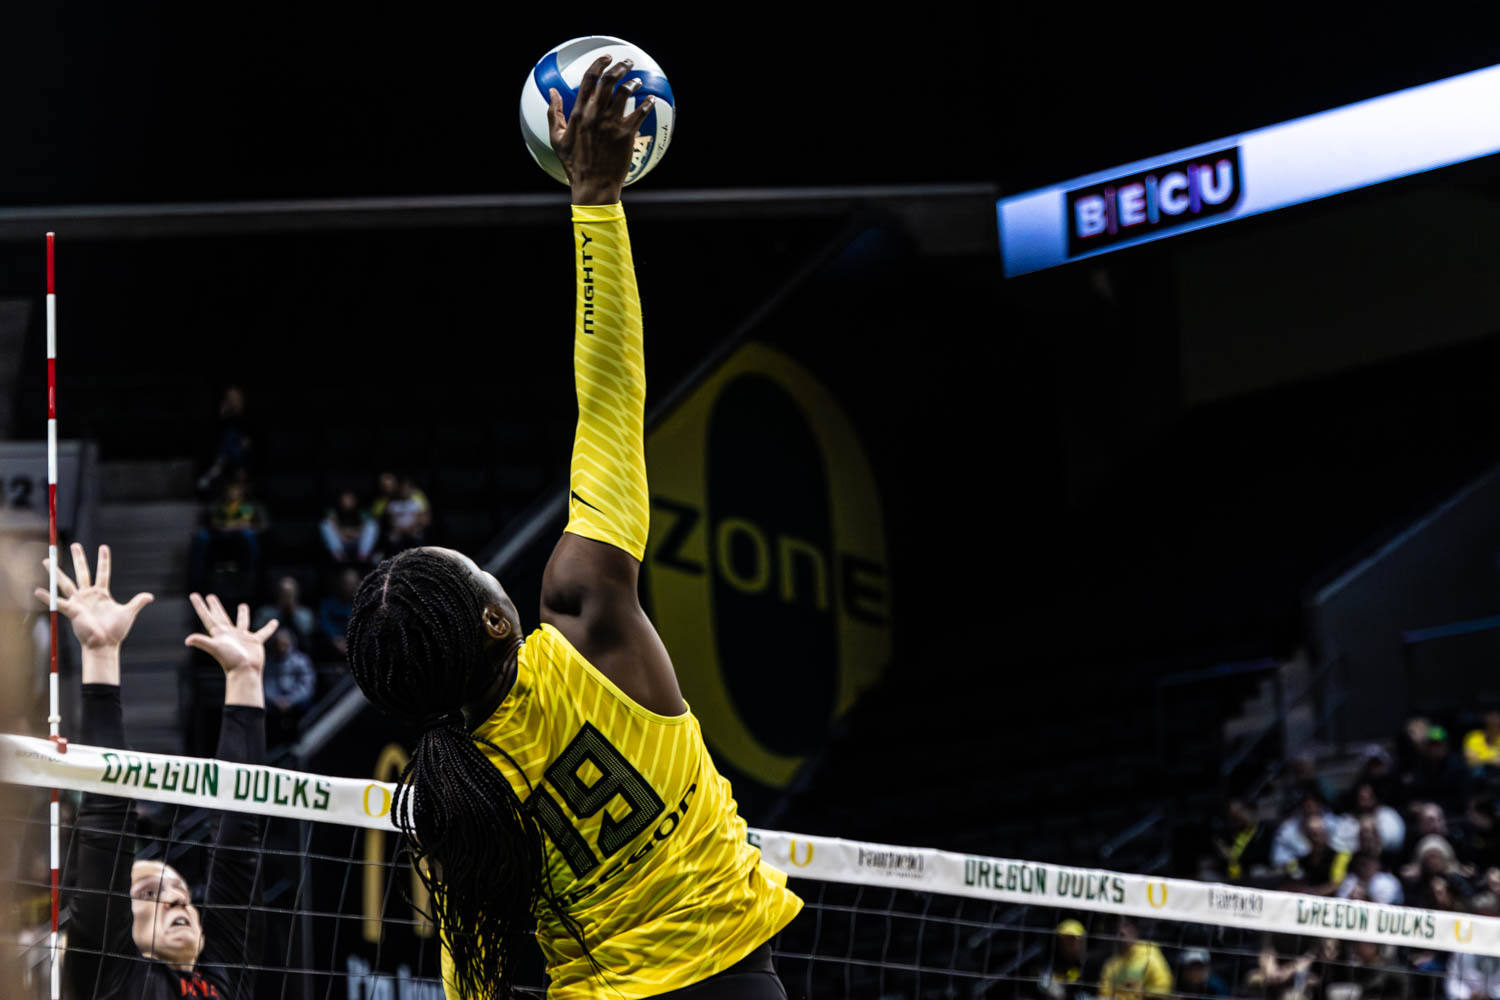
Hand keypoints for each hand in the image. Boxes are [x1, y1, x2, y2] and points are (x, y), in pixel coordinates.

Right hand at [34, 543, 152, 649]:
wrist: (105, 645)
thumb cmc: (115, 631)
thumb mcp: (128, 613)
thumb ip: (137, 602)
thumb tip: (150, 596)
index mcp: (102, 594)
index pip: (103, 572)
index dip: (103, 560)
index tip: (103, 546)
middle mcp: (88, 595)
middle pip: (82, 572)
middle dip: (79, 558)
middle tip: (75, 544)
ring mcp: (78, 602)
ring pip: (65, 583)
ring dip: (56, 572)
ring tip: (46, 561)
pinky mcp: (72, 611)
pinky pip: (57, 603)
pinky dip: (47, 598)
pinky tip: (37, 591)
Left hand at [185, 592, 276, 677]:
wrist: (245, 671)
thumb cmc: (231, 660)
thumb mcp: (216, 648)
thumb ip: (202, 642)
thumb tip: (187, 640)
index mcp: (219, 633)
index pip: (208, 617)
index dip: (200, 606)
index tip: (193, 595)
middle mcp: (229, 634)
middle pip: (221, 616)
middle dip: (215, 606)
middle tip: (211, 596)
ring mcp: (242, 637)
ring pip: (242, 622)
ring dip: (242, 613)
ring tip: (243, 605)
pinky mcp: (254, 642)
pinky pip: (263, 632)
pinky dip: (269, 628)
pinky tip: (275, 622)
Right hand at [548, 55, 654, 204]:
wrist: (592, 185)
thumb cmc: (573, 164)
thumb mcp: (557, 139)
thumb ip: (554, 113)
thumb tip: (552, 92)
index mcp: (579, 113)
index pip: (589, 80)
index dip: (598, 65)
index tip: (606, 57)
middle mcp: (595, 114)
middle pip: (609, 80)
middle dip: (620, 66)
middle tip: (627, 62)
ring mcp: (612, 123)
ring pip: (625, 92)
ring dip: (634, 82)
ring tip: (638, 81)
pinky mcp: (626, 134)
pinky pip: (640, 112)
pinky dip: (647, 103)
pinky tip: (650, 99)